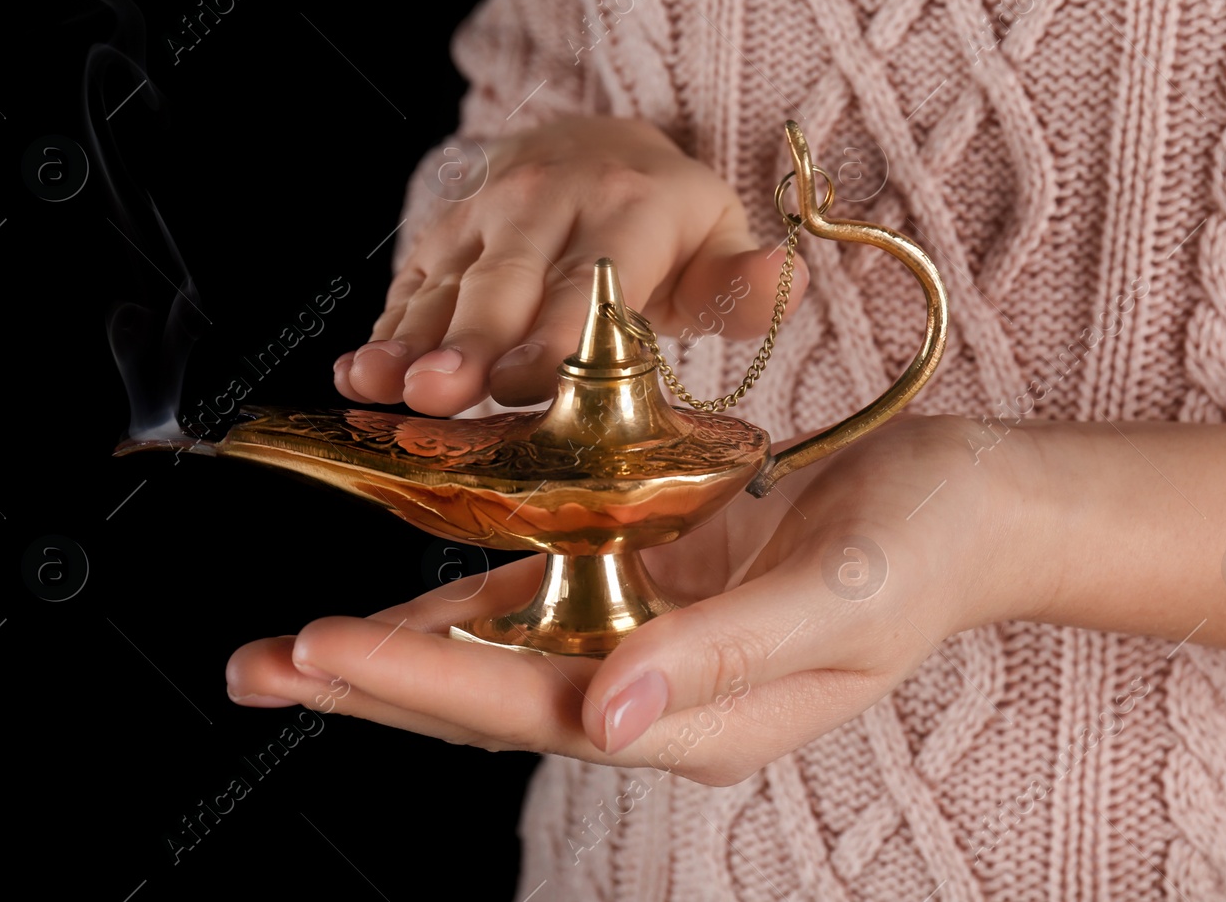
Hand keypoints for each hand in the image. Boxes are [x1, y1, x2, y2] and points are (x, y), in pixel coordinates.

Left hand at [224, 415, 1046, 784]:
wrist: (968, 506)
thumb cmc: (919, 550)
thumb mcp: (833, 603)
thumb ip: (720, 660)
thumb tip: (602, 719)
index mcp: (697, 719)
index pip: (531, 708)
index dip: (420, 680)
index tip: (323, 647)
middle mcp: (656, 693)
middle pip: (487, 699)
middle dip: (370, 685)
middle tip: (257, 672)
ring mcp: (649, 645)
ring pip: (498, 657)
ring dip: (395, 651)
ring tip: (288, 655)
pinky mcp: (653, 591)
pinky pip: (542, 599)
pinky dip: (467, 597)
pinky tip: (402, 597)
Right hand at [333, 115, 806, 415]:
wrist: (600, 145)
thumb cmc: (667, 222)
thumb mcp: (719, 240)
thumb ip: (747, 283)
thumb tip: (783, 285)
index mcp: (629, 210)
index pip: (589, 282)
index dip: (553, 336)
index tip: (523, 385)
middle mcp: (550, 202)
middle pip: (506, 284)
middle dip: (470, 342)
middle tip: (437, 394)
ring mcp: (489, 214)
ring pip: (447, 283)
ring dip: (410, 339)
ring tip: (378, 386)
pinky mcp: (445, 231)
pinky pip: (412, 281)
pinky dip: (384, 328)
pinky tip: (354, 376)